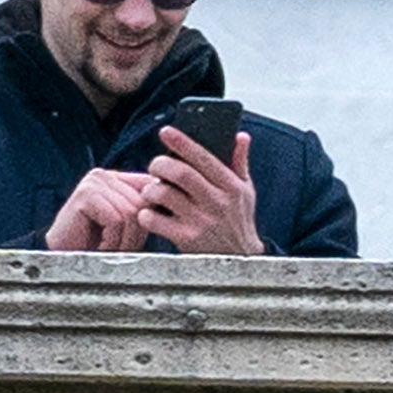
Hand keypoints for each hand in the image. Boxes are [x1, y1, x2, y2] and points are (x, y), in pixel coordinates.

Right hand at [44, 166, 165, 254]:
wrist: (63, 257)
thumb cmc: (95, 245)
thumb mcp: (127, 226)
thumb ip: (144, 211)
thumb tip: (174, 205)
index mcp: (116, 179)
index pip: (150, 186)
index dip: (154, 211)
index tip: (150, 229)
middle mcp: (105, 176)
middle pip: (142, 203)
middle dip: (136, 233)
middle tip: (121, 249)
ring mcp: (94, 183)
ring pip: (131, 213)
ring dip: (124, 240)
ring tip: (109, 248)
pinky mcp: (86, 196)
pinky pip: (115, 219)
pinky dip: (112, 240)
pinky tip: (99, 246)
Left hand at [136, 128, 265, 254]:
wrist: (239, 261)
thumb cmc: (239, 221)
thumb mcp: (246, 192)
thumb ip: (240, 163)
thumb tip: (241, 136)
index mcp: (231, 187)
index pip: (204, 158)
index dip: (182, 142)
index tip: (166, 131)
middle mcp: (216, 203)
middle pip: (180, 173)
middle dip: (161, 164)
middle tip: (155, 166)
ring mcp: (201, 222)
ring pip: (164, 194)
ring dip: (150, 189)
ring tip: (151, 191)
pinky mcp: (186, 239)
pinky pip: (155, 221)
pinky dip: (146, 214)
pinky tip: (149, 213)